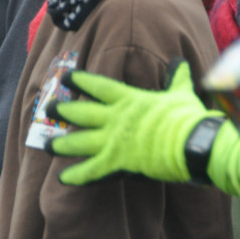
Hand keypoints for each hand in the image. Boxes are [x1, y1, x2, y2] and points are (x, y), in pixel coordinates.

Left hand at [46, 59, 214, 184]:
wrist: (192, 144)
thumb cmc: (187, 118)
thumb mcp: (180, 93)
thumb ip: (175, 78)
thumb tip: (180, 61)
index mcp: (127, 99)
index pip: (97, 86)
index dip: (79, 80)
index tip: (64, 77)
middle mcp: (114, 118)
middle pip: (81, 113)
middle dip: (63, 111)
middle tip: (48, 109)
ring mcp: (113, 141)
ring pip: (79, 142)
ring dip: (62, 144)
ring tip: (47, 145)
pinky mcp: (117, 163)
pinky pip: (92, 170)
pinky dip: (77, 175)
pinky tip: (63, 178)